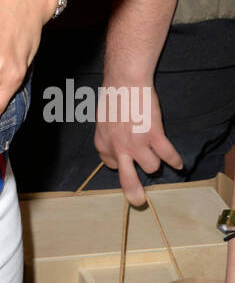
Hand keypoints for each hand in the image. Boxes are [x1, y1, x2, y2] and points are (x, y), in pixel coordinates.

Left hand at [93, 84, 182, 205]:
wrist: (124, 81)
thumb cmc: (113, 97)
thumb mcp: (103, 121)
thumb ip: (109, 138)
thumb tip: (117, 149)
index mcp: (103, 144)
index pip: (112, 164)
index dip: (121, 162)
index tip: (126, 160)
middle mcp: (119, 148)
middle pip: (127, 179)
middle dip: (134, 193)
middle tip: (138, 201)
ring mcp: (136, 144)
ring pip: (151, 167)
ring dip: (157, 161)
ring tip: (158, 154)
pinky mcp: (153, 136)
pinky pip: (168, 156)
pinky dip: (175, 160)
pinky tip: (178, 163)